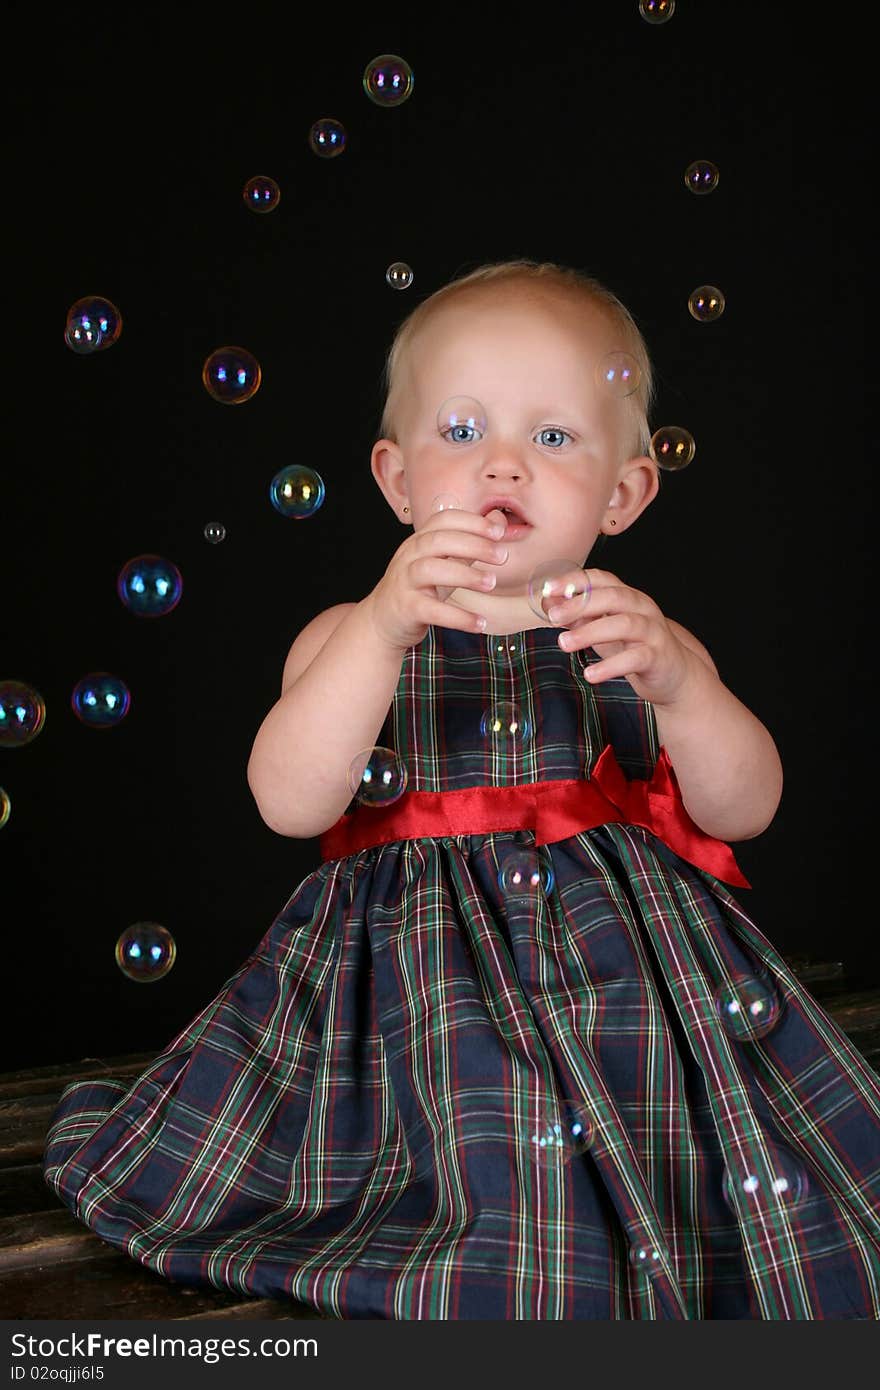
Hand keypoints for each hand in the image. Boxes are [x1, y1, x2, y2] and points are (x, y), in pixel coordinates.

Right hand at [366, 507, 509, 650]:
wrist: (382, 620)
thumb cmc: (419, 588)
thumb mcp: (443, 563)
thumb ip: (469, 545)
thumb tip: (500, 524)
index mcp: (420, 541)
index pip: (443, 520)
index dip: (471, 522)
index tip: (499, 532)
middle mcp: (409, 556)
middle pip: (438, 541)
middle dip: (473, 545)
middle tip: (502, 556)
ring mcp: (405, 582)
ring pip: (431, 570)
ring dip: (465, 575)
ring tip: (491, 584)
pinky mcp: (406, 608)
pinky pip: (432, 610)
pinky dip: (457, 617)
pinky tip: (479, 623)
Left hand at [546, 567, 694, 705]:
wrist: (674, 674)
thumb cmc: (634, 647)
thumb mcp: (603, 630)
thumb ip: (578, 617)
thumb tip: (548, 604)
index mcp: (627, 597)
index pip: (601, 579)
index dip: (574, 581)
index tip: (548, 589)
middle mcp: (642, 608)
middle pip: (613, 597)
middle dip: (580, 604)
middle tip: (553, 617)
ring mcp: (652, 631)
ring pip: (624, 624)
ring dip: (590, 632)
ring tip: (563, 643)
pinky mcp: (658, 657)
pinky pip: (635, 658)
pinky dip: (611, 666)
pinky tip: (590, 674)